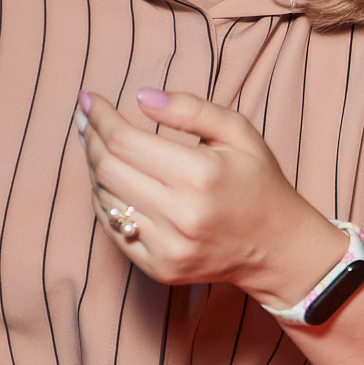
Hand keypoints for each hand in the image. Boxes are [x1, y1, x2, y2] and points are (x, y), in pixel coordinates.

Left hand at [75, 88, 340, 306]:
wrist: (278, 246)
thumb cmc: (258, 182)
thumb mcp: (238, 132)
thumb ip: (190, 109)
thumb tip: (141, 96)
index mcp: (201, 175)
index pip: (125, 141)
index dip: (100, 118)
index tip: (88, 100)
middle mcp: (182, 215)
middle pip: (107, 169)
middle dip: (90, 138)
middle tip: (86, 120)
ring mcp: (169, 246)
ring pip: (105, 199)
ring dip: (95, 168)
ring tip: (98, 147)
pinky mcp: (160, 268)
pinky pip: (114, 230)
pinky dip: (105, 202)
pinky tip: (113, 182)